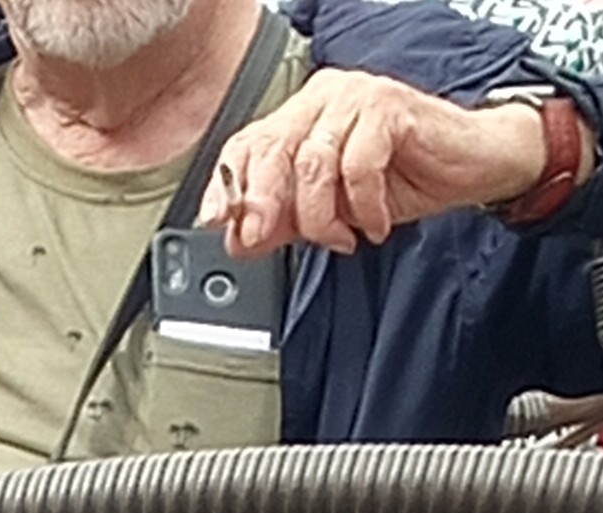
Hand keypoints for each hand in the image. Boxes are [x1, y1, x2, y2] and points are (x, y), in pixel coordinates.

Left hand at [198, 69, 547, 256]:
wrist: (473, 166)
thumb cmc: (404, 180)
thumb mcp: (333, 211)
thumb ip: (284, 221)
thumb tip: (239, 238)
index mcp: (303, 117)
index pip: (248, 145)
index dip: (227, 185)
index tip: (215, 222)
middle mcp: (324, 99)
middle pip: (271, 149)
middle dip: (264, 204)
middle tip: (265, 239)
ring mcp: (356, 97)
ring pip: (312, 161)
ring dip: (322, 215)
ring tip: (342, 237)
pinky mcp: (390, 106)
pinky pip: (358, 165)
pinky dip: (363, 206)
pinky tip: (374, 224)